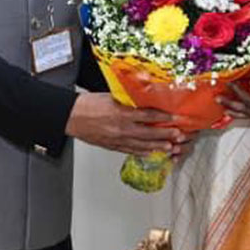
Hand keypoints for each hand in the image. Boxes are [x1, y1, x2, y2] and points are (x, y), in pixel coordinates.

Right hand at [66, 92, 188, 156]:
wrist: (70, 116)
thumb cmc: (88, 104)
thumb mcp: (111, 96)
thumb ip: (129, 101)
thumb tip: (145, 100)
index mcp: (121, 112)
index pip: (148, 115)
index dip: (164, 117)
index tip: (175, 117)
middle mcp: (121, 128)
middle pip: (150, 132)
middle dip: (167, 134)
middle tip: (179, 135)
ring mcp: (117, 139)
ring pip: (143, 144)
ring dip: (159, 146)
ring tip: (172, 147)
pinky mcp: (112, 146)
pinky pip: (131, 151)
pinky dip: (144, 152)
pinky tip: (152, 152)